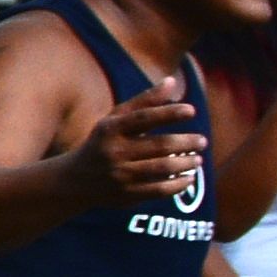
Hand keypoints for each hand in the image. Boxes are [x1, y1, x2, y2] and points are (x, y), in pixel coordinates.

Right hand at [90, 86, 213, 205]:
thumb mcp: (115, 119)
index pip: (144, 118)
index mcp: (110, 129)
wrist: (74, 180)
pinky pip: (159, 190)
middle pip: (160, 145)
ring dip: (186, 164)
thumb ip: (144, 101)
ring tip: (198, 160)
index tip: (191, 111)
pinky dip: (179, 185)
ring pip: (163, 168)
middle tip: (202, 141)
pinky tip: (189, 178)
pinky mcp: (125, 195)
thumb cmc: (102, 142)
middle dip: (187, 142)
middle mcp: (114, 152)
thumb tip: (172, 81)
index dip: (170, 113)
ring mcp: (119, 175)